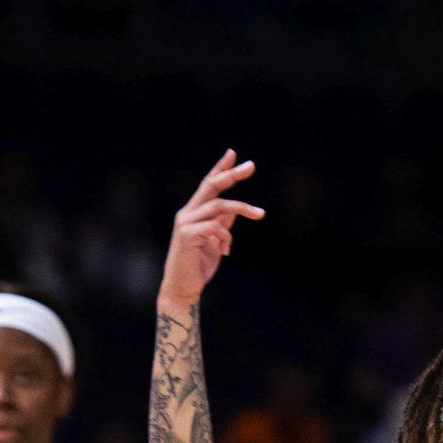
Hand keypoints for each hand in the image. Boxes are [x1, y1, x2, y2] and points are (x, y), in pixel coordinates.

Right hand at [158, 151, 265, 307]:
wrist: (183, 288)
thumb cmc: (198, 266)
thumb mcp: (216, 242)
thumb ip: (222, 224)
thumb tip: (235, 210)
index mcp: (194, 212)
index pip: (208, 185)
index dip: (220, 169)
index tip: (233, 153)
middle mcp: (187, 213)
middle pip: (211, 186)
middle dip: (231, 174)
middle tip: (252, 165)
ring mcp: (185, 223)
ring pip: (219, 206)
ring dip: (242, 207)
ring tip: (259, 213)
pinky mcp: (187, 234)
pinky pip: (214, 227)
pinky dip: (226, 237)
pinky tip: (226, 251)